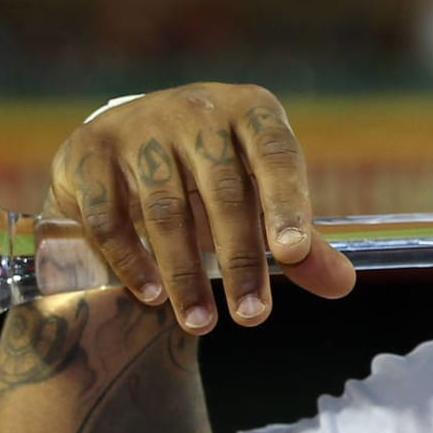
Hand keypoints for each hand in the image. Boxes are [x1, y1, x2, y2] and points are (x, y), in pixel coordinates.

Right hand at [46, 83, 355, 331]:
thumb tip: (342, 285)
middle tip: (252, 317)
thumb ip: (301, 241)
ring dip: (185, 273)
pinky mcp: (91, 151)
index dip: (287, 205)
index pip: (277, 157)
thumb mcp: (263, 193)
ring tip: (202, 323)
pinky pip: (107, 215)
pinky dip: (130, 260)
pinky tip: (152, 295)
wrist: (132, 136)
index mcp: (252, 111)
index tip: (292, 255)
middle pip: (224, 193)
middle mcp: (197, 110)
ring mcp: (140, 127)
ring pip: (166, 211)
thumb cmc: (218, 172)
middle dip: (240, 261)